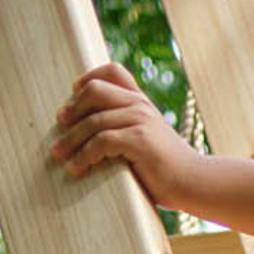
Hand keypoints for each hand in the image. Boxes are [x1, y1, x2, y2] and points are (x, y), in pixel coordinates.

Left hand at [52, 62, 202, 212]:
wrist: (195, 182)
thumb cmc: (167, 168)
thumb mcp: (148, 139)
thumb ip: (126, 128)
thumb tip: (92, 132)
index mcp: (141, 101)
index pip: (112, 71)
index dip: (87, 78)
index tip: (73, 96)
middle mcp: (140, 105)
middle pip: (95, 90)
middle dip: (73, 109)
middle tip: (60, 125)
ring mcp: (141, 121)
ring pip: (93, 120)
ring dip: (71, 139)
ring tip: (59, 155)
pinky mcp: (140, 140)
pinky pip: (101, 141)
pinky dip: (84, 155)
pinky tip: (77, 168)